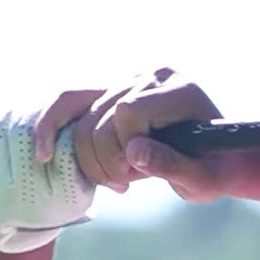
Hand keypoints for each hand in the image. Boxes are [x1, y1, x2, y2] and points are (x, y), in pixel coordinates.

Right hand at [34, 68, 259, 214]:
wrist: (215, 159)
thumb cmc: (214, 171)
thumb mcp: (203, 180)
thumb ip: (172, 166)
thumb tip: (133, 151)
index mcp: (179, 89)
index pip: (129, 111)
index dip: (125, 147)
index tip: (140, 173)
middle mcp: (152, 76)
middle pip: (103, 114)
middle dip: (106, 158)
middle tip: (125, 184)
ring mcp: (129, 80)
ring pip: (83, 116)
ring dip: (88, 156)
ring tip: (114, 179)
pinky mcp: (111, 91)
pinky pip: (70, 102)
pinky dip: (51, 126)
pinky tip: (45, 155)